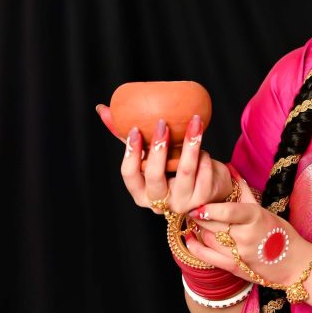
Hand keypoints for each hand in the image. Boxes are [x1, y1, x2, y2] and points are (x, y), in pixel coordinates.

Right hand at [110, 110, 247, 216]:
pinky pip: (204, 170)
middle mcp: (159, 203)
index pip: (129, 174)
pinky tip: (203, 147)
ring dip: (190, 143)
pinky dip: (204, 154)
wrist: (209, 190)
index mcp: (141, 193)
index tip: (135, 129)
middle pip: (154, 175)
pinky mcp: (203, 198)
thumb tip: (103, 109)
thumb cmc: (173, 170)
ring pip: (185, 171)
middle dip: (158, 147)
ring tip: (195, 121)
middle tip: (162, 122)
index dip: (131, 152)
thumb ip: (130, 139)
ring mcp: (182, 202)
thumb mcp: (151, 158)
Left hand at [181, 200, 311, 286]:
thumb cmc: (281, 234)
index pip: (228, 212)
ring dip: (199, 229)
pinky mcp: (234, 267)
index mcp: (256, 218)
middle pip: (214, 224)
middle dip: (200, 216)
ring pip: (209, 238)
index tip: (198, 204)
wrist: (293, 263)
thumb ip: (244, 191)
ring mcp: (240, 254)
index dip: (210, 209)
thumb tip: (230, 168)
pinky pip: (208, 257)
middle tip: (192, 208)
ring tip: (197, 221)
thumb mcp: (264, 210)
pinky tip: (190, 238)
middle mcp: (246, 236)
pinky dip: (195, 247)